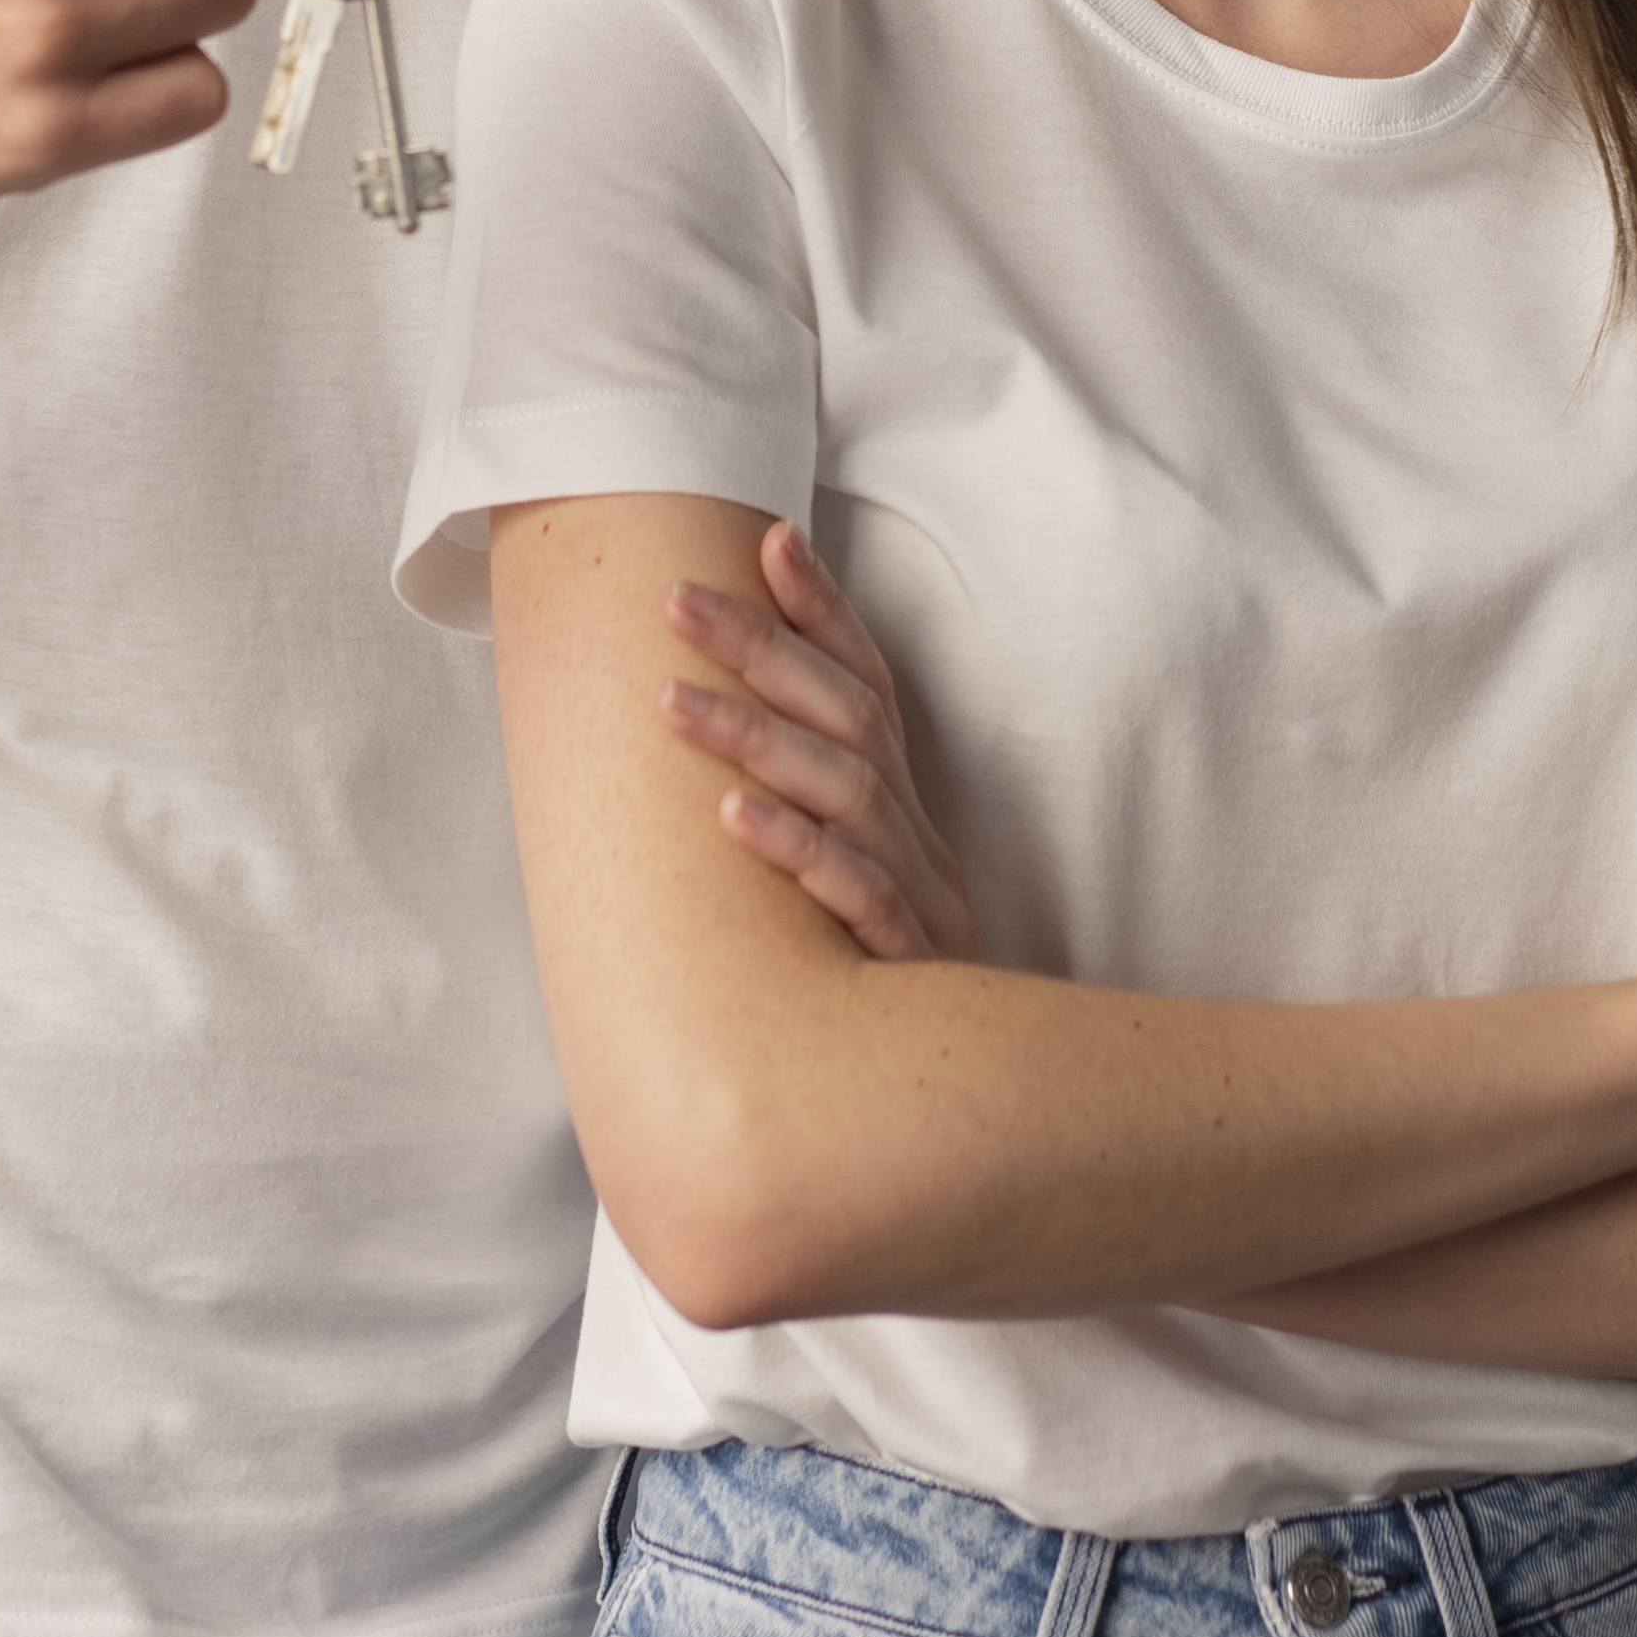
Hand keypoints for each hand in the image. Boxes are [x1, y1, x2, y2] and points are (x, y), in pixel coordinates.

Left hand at [663, 520, 977, 964]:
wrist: (969, 1099)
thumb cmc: (890, 977)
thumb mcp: (863, 880)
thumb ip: (815, 810)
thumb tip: (717, 753)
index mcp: (902, 804)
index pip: (869, 682)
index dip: (824, 609)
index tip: (767, 538)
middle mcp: (911, 831)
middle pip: (842, 715)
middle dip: (758, 647)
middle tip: (672, 600)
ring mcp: (913, 890)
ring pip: (841, 789)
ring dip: (751, 737)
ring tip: (667, 699)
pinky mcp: (906, 959)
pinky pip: (852, 893)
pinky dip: (794, 848)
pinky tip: (730, 817)